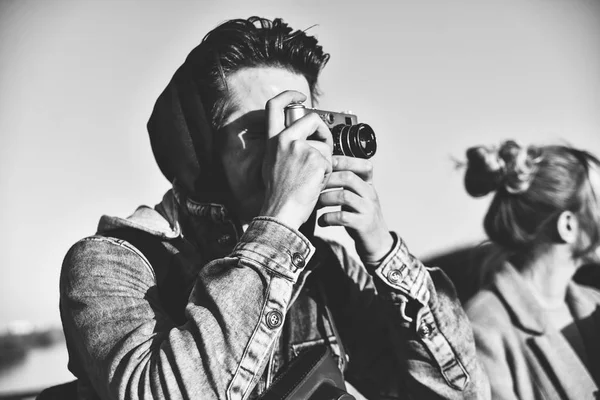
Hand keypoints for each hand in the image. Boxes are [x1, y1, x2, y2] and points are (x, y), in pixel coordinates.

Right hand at [259, 91, 332, 229]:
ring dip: (325, 160)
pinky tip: (315, 182)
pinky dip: (327, 173)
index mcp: (273, 140)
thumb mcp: (272, 163)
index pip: (274, 105)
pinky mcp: (316, 159)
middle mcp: (285, 139)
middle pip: (312, 118)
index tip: (300, 96)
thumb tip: (303, 139)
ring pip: (325, 145)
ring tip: (312, 176)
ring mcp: (301, 148)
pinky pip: (330, 161)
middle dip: (323, 131)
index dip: (289, 95)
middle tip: (323, 147)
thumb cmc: (279, 194)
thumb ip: (284, 147)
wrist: (281, 212)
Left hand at [317, 156, 392, 261]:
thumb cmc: (361, 217)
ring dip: (325, 198)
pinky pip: (342, 217)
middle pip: (348, 177)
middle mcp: (370, 195)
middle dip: (328, 180)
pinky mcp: (363, 225)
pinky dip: (328, 218)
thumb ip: (347, 184)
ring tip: (316, 204)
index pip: (362, 165)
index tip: (326, 164)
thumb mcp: (359, 197)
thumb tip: (323, 169)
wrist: (378, 243)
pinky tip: (322, 221)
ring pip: (344, 196)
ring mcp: (368, 210)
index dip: (343, 161)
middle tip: (315, 186)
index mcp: (369, 185)